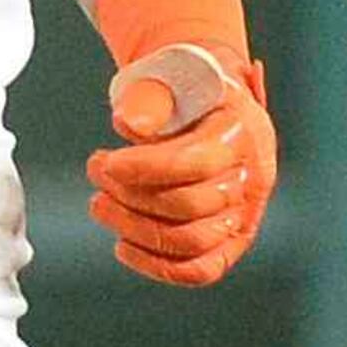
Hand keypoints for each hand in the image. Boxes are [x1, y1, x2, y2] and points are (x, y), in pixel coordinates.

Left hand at [84, 43, 277, 286]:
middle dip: (130, 194)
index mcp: (241, 132)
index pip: (195, 162)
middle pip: (190, 205)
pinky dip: (159, 266)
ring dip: (135, 228)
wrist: (207, 107)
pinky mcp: (232, 241)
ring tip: (99, 205)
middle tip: (95, 171)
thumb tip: (130, 125)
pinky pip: (203, 269)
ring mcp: (245, 214)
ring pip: (192, 241)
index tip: (104, 162)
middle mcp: (251, 178)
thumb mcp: (169, 77)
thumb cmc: (183, 92)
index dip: (144, 168)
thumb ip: (149, 96)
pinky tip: (121, 245)